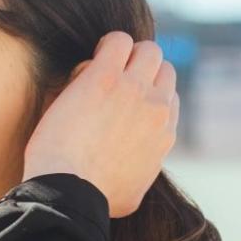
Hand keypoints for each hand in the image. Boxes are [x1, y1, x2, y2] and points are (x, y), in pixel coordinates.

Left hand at [22, 31, 178, 217]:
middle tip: (113, 80)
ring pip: (147, 49)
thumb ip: (143, 170)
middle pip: (163, 68)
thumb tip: (139, 167)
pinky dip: (108, 45)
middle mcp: (157, 108)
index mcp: (164, 134)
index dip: (147, 93)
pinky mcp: (106, 77)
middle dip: (141, 68)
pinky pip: (118, 41)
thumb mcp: (135, 192)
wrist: (71, 192)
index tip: (124, 101)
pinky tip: (89, 63)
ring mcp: (134, 89)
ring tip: (100, 69)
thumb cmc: (95, 199)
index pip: (169, 97)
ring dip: (126, 53)